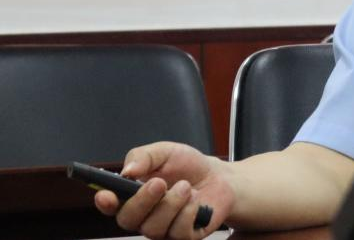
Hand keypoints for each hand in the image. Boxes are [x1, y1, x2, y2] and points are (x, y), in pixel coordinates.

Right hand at [93, 141, 235, 239]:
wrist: (218, 177)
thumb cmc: (186, 165)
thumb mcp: (165, 152)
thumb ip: (144, 157)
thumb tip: (127, 170)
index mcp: (131, 196)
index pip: (110, 206)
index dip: (105, 203)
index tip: (106, 195)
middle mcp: (142, 217)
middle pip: (128, 220)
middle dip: (143, 201)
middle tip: (159, 183)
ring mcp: (161, 230)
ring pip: (153, 228)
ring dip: (171, 204)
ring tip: (186, 186)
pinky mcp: (182, 237)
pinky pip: (178, 233)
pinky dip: (188, 212)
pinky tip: (195, 199)